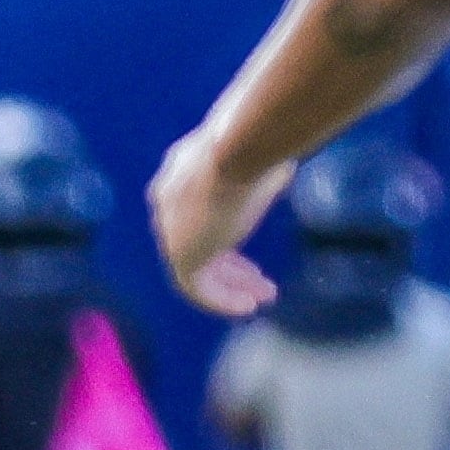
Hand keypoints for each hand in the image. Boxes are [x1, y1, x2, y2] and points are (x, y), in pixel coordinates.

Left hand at [149, 128, 293, 316]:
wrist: (237, 149)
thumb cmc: (258, 142)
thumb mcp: (260, 151)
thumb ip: (260, 167)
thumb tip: (280, 167)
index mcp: (181, 173)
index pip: (197, 212)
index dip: (226, 234)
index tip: (252, 252)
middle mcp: (169, 201)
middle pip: (198, 241)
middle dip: (230, 265)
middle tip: (260, 281)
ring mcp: (170, 228)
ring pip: (198, 268)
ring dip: (230, 286)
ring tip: (260, 299)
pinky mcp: (180, 253)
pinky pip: (195, 288)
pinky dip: (221, 300)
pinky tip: (247, 307)